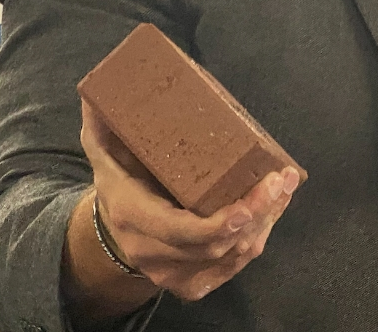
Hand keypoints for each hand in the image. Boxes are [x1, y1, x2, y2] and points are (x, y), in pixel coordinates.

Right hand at [79, 97, 298, 300]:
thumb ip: (101, 125)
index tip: (249, 202)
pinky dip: (257, 238)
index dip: (218, 223)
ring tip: (285, 187)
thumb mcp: (102, 152)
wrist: (109, 232)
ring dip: (264, 223)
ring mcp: (172, 273)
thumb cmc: (118, 181)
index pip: (181, 230)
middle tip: (281, 180)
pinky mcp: (191, 283)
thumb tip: (93, 93)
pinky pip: (232, 266)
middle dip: (256, 213)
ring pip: (230, 256)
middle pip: (214, 244)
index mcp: (133, 216)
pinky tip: (274, 210)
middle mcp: (152, 251)